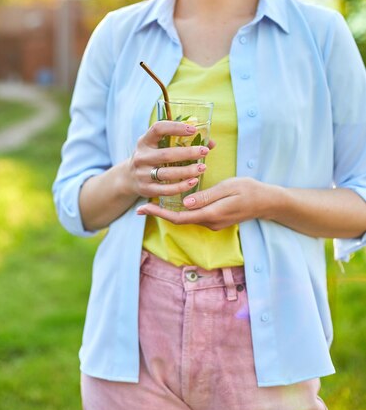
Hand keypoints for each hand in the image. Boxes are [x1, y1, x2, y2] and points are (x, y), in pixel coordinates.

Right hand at [128, 120, 212, 199]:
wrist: (129, 178)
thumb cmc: (152, 157)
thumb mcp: (159, 146)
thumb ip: (182, 142)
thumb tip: (211, 143)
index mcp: (144, 141)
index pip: (158, 129)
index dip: (175, 127)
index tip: (193, 129)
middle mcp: (141, 157)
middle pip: (166, 154)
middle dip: (188, 153)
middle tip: (204, 151)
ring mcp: (142, 174)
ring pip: (167, 173)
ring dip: (187, 171)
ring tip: (202, 168)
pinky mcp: (146, 189)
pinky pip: (166, 189)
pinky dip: (181, 186)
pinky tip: (193, 181)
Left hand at [137, 176, 269, 228]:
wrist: (267, 202)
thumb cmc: (250, 190)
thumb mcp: (229, 188)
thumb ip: (207, 196)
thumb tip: (186, 203)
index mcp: (211, 214)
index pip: (180, 217)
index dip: (160, 213)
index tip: (143, 207)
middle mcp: (209, 222)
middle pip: (179, 219)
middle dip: (160, 212)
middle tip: (141, 205)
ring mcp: (212, 222)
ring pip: (186, 217)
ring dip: (169, 210)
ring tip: (153, 200)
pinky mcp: (214, 218)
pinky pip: (194, 215)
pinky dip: (181, 209)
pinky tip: (175, 199)